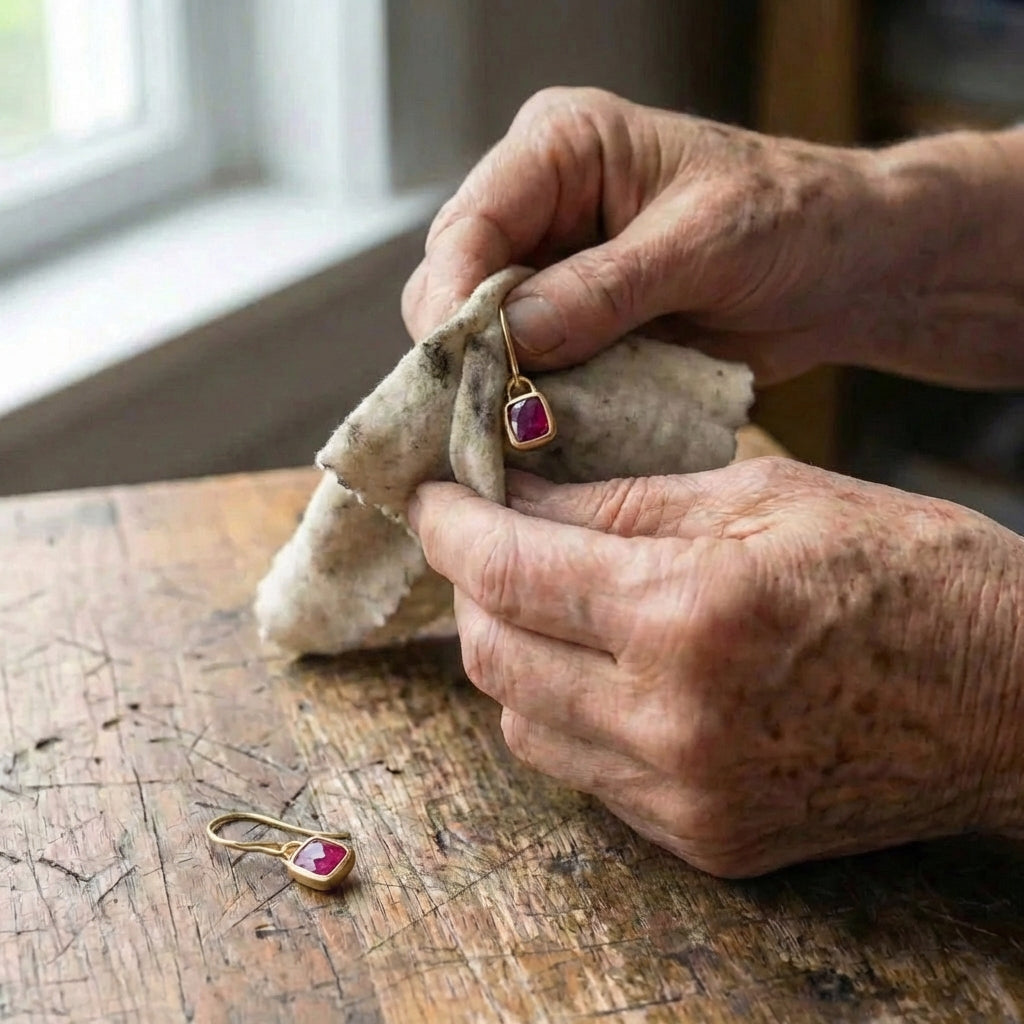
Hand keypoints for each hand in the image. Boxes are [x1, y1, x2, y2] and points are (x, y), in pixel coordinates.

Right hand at [403, 88, 1023, 386]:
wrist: (842, 271)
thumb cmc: (791, 219)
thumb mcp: (703, 243)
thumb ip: (606, 288)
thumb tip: (511, 337)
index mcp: (561, 149)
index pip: (470, 222)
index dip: (453, 297)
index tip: (457, 365)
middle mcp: (541, 209)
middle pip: (456, 284)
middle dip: (467, 352)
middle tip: (486, 416)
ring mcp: (552, 274)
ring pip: (481, 338)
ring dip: (498, 387)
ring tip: (517, 432)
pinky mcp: (572, 329)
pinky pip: (528, 373)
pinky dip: (534, 407)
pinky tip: (545, 433)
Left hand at [409, 460, 1023, 875]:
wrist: (1013, 700)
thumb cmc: (908, 571)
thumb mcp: (764, 496)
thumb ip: (623, 503)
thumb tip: (519, 496)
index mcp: (689, 614)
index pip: (510, 569)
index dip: (452, 526)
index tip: (432, 495)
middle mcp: (671, 721)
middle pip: (493, 657)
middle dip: (468, 588)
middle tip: (483, 538)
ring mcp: (685, 796)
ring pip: (523, 724)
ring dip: (508, 653)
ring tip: (538, 599)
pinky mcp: (704, 839)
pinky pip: (582, 773)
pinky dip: (561, 712)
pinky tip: (593, 666)